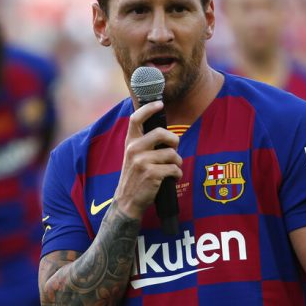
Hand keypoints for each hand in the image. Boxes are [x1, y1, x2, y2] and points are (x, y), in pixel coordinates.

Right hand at [113, 101, 182, 219]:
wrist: (127, 201)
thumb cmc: (135, 177)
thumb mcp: (133, 156)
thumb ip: (144, 143)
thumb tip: (166, 133)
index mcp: (130, 143)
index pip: (136, 119)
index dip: (149, 108)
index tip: (160, 104)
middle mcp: (134, 149)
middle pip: (160, 133)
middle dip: (174, 140)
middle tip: (174, 149)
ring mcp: (142, 162)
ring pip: (172, 154)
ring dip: (177, 162)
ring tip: (172, 169)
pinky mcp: (151, 174)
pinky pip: (174, 169)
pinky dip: (177, 174)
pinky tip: (171, 179)